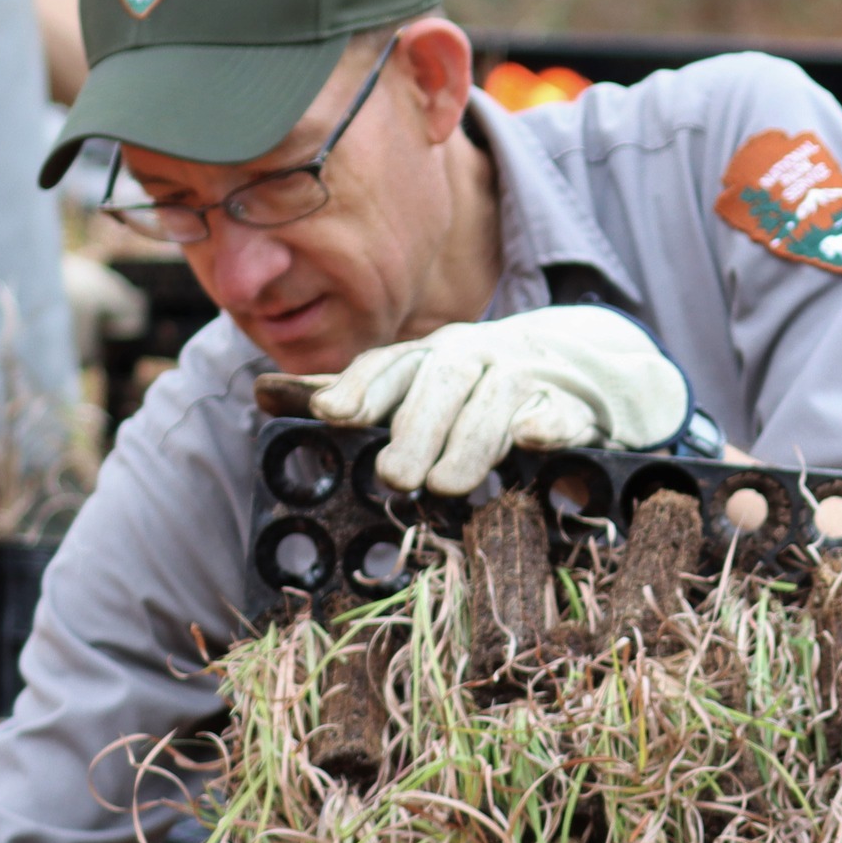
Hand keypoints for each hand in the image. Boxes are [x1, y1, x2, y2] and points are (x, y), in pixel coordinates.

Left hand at [310, 305, 691, 493]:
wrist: (580, 369)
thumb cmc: (474, 387)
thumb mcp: (413, 386)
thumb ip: (349, 396)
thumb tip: (261, 393)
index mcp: (429, 355)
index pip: (390, 364)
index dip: (360, 388)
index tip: (332, 415)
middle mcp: (474, 358)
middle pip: (440, 384)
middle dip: (414, 428)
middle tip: (393, 477)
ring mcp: (526, 379)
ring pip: (496, 403)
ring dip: (470, 443)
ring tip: (444, 487)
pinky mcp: (572, 407)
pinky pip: (560, 414)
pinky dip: (547, 425)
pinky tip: (531, 441)